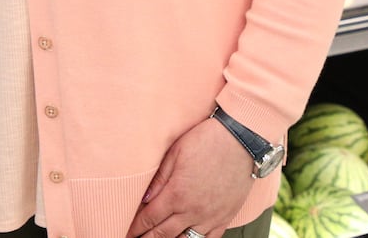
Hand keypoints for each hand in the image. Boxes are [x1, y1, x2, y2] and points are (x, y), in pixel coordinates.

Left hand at [124, 115, 254, 237]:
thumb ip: (159, 179)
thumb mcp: (175, 153)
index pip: (148, 218)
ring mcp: (210, 217)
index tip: (126, 232)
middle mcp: (192, 211)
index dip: (134, 228)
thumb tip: (144, 200)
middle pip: (162, 234)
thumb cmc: (205, 140)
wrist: (241, 140)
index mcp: (176, 194)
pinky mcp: (225, 218)